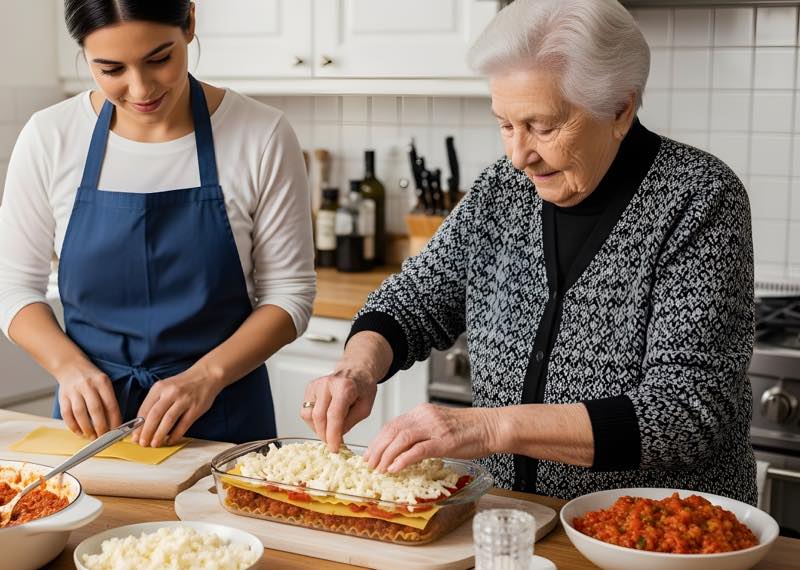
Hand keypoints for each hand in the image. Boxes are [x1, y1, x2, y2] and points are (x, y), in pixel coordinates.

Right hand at [54, 360, 121, 438]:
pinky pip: (67, 414)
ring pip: (80, 413)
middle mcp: (87, 386)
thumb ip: (108, 400)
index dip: (114, 420)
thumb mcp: (104, 383)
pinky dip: (73, 426)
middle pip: (95, 410)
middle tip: (104, 437)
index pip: (111, 404)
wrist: (70, 366)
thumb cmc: (91, 378)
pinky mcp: (63, 397)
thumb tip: (114, 423)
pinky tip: (79, 432)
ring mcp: (74, 391)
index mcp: (102, 382)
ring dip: (86, 428)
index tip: (117, 431)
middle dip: (101, 426)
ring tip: (92, 437)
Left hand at [132, 368, 221, 446]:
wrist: (207, 375)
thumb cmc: (183, 384)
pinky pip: (183, 424)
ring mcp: (184, 400)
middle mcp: (171, 393)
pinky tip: (170, 440)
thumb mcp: (166, 387)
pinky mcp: (195, 408)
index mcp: (160, 387)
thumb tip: (144, 424)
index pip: (145, 409)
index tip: (134, 436)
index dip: (138, 425)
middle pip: (154, 415)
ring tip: (155, 444)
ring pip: (168, 420)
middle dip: (146, 432)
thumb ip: (155, 402)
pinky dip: (175, 435)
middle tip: (142, 443)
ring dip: (159, 435)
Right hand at [301, 366, 377, 451]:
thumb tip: (335, 436)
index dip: (333, 435)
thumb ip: (350, 422)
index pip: (334, 415)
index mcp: (345, 387)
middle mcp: (327, 384)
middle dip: (325, 435)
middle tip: (333, 443)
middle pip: (319, 417)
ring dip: (318, 429)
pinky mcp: (309, 388)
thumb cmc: (362, 389)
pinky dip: (314, 421)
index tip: (334, 448)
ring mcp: (316, 385)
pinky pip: (306, 411)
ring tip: (330, 430)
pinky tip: (325, 421)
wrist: (356, 372)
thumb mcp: (365, 408)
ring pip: (309, 415)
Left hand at [363, 404, 500, 473]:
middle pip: (392, 430)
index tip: (370, 454)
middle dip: (377, 449)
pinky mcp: (444, 441)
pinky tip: (395, 469)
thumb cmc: (469, 429)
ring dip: (386, 456)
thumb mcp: (439, 425)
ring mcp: (434, 428)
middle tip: (369, 464)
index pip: (393, 424)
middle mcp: (425, 416)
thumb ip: (422, 432)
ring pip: (401, 439)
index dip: (378, 440)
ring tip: (379, 469)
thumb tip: (403, 448)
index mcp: (422, 412)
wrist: (491, 426)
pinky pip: (418, 450)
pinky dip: (403, 460)